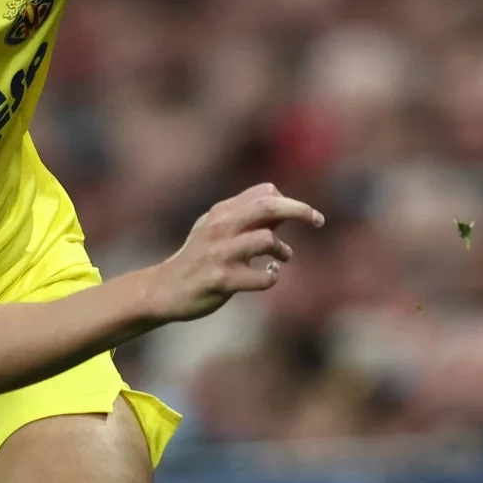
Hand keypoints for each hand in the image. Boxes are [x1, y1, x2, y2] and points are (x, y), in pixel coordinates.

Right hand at [146, 183, 324, 321]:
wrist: (165, 289)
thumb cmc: (199, 258)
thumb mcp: (218, 230)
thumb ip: (248, 219)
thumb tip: (286, 210)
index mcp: (222, 212)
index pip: (265, 192)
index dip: (290, 201)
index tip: (305, 215)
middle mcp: (220, 227)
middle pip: (268, 206)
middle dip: (300, 210)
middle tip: (318, 220)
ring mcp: (220, 253)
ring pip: (266, 239)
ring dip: (282, 250)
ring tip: (282, 257)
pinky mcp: (222, 280)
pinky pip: (262, 277)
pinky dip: (272, 276)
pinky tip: (268, 275)